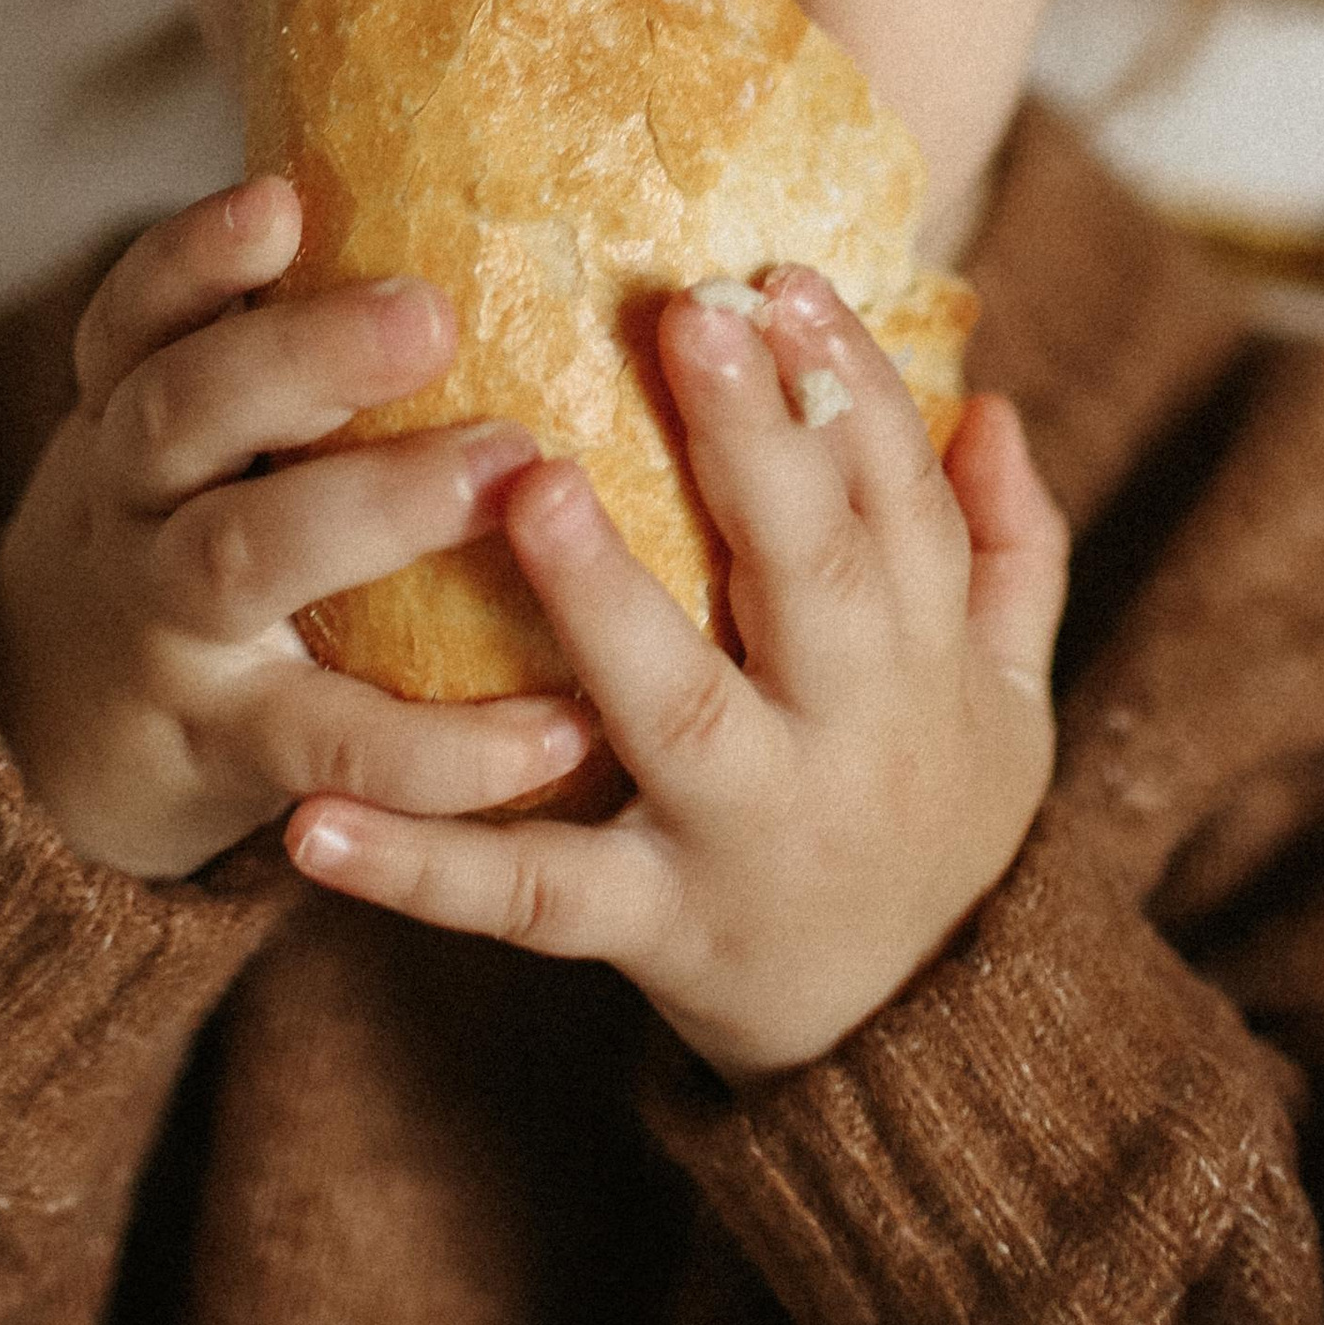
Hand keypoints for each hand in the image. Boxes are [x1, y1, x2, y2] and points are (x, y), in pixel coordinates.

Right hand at [0, 178, 594, 879]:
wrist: (63, 742)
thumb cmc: (195, 536)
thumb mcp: (200, 435)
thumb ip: (296, 347)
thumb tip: (483, 192)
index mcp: (132, 406)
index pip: (140, 308)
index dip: (200, 254)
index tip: (282, 201)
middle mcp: (130, 504)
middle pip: (178, 411)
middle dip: (300, 357)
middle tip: (433, 315)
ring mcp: (165, 628)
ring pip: (237, 558)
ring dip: (369, 509)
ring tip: (506, 472)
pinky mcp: (224, 747)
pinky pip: (329, 740)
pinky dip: (440, 745)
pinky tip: (558, 728)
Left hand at [281, 267, 1064, 1077]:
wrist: (922, 1048)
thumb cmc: (933, 824)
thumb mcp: (1011, 699)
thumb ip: (1008, 555)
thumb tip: (996, 405)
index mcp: (919, 658)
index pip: (895, 493)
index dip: (847, 384)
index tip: (778, 276)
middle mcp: (845, 732)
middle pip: (813, 570)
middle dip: (756, 444)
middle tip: (686, 312)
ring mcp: (744, 832)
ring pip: (678, 710)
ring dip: (605, 600)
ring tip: (524, 491)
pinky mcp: (652, 929)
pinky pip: (530, 895)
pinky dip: (421, 868)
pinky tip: (313, 820)